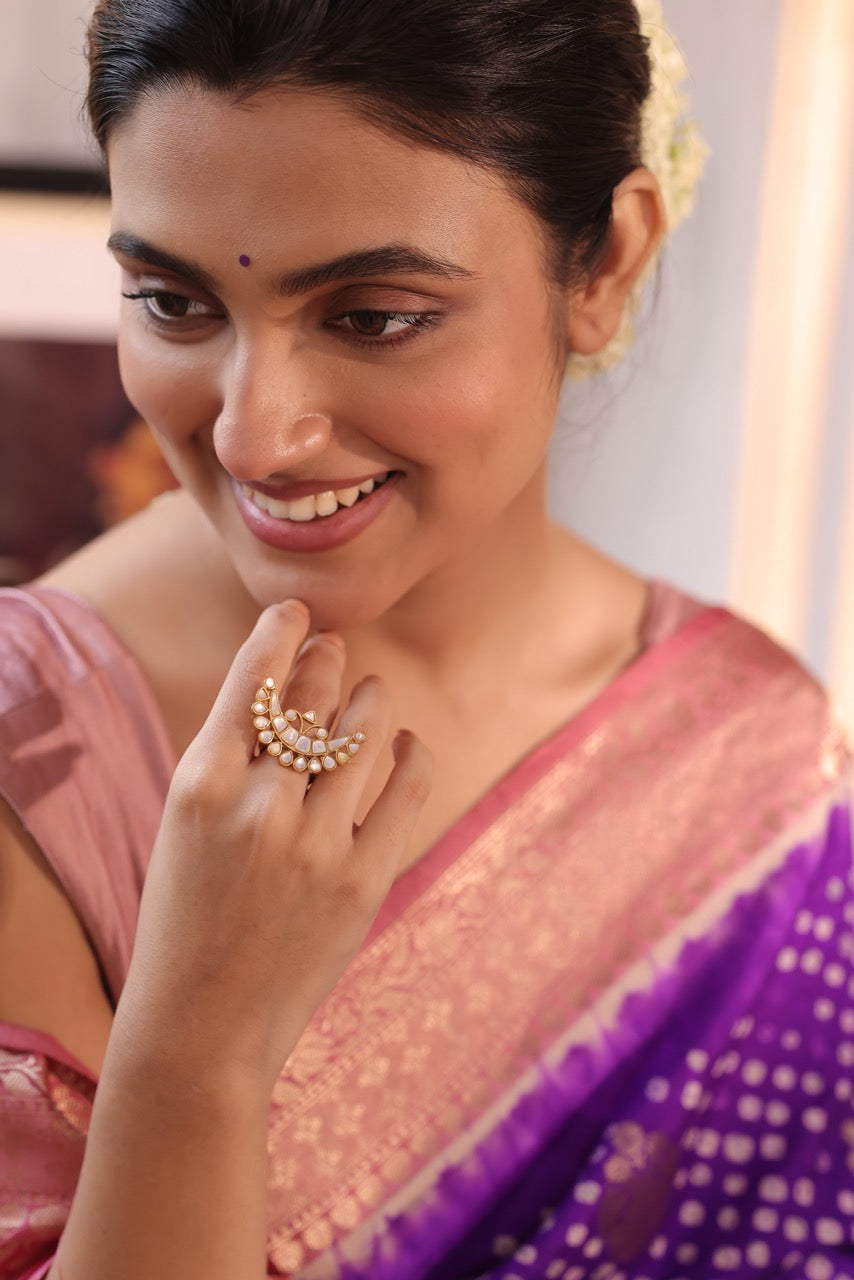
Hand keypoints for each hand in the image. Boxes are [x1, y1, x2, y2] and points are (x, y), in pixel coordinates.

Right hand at [111, 600, 432, 1093]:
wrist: (200, 1028)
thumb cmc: (185, 922)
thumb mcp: (185, 828)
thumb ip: (232, 763)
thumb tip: (294, 691)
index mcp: (200, 784)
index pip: (254, 680)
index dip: (282, 634)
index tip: (299, 613)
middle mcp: (259, 803)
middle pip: (313, 697)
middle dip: (328, 660)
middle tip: (335, 646)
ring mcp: (314, 841)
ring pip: (364, 732)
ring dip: (371, 700)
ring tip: (370, 692)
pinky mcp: (363, 878)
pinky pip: (405, 788)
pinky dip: (412, 755)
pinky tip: (408, 744)